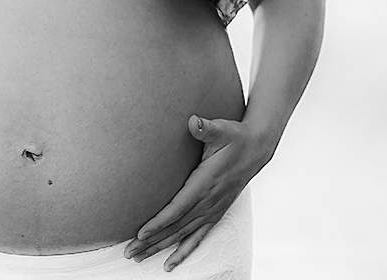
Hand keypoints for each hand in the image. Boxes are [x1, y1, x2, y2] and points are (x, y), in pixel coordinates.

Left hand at [123, 114, 264, 271]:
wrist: (257, 149)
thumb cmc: (236, 137)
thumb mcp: (222, 129)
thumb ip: (206, 128)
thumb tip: (194, 121)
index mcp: (205, 183)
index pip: (178, 208)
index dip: (159, 222)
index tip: (141, 233)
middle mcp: (208, 202)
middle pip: (175, 227)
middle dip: (151, 241)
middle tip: (129, 251)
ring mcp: (212, 210)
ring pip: (182, 236)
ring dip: (160, 248)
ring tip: (139, 257)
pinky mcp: (215, 213)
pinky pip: (197, 238)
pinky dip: (182, 252)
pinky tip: (169, 264)